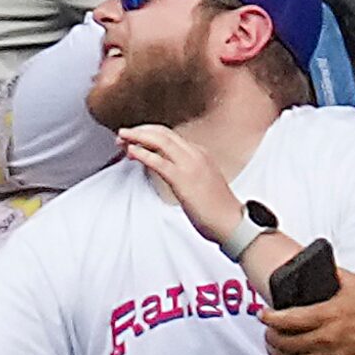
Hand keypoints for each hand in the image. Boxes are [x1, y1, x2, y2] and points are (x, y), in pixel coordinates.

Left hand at [117, 124, 244, 248]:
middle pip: (161, 132)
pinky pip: (158, 161)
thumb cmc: (218, 208)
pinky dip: (142, 153)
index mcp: (199, 153)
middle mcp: (195, 154)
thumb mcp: (202, 180)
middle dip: (139, 131)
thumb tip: (168, 169)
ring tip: (121, 139)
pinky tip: (131, 152)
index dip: (147, 133)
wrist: (233, 223)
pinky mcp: (183, 179)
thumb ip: (186, 171)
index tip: (132, 138)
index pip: (169, 135)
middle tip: (122, 135)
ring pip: (159, 140)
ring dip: (136, 137)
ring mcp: (190, 165)